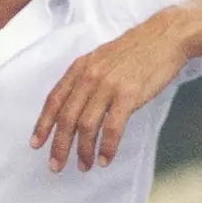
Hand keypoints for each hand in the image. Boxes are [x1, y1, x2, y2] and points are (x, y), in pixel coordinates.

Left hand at [31, 9, 189, 172]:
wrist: (165, 36)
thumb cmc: (135, 50)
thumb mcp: (101, 58)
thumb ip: (86, 78)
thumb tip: (73, 105)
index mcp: (80, 67)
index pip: (54, 100)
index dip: (43, 124)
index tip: (36, 144)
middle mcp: (90, 76)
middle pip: (67, 117)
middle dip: (59, 146)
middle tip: (56, 166)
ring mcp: (108, 85)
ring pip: (87, 125)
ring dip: (83, 150)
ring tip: (85, 165)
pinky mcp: (129, 94)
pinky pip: (112, 128)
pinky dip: (107, 147)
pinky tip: (105, 158)